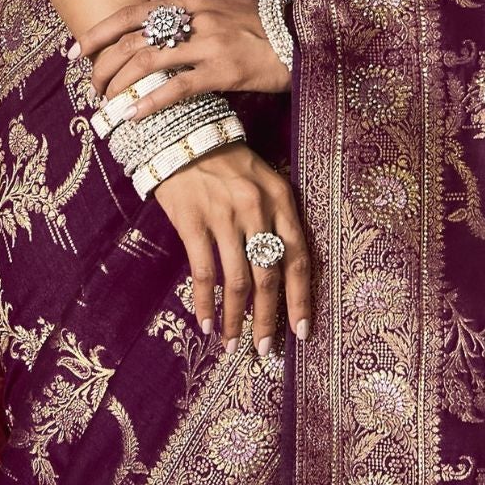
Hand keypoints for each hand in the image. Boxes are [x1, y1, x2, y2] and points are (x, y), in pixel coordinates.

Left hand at [77, 0, 291, 122]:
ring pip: (148, 63)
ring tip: (107, 104)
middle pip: (133, 40)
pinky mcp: (223, 72)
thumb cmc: (261, 20)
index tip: (75, 49)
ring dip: (120, 86)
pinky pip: (178, 88)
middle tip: (90, 86)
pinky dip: (151, 102)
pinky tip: (133, 115)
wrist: (302, 37)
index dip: (100, 31)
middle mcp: (194, 20)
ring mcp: (208, 45)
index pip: (132, 12)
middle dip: (103, 64)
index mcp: (191, 1)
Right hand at [152, 143, 312, 352]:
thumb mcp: (264, 183)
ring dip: (235, 319)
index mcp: (282, 200)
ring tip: (233, 344)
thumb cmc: (228, 164)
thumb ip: (275, 223)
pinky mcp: (193, 222)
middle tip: (266, 349)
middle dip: (268, 319)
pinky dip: (205, 303)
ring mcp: (224, 216)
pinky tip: (207, 324)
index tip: (302, 332)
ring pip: (236, 281)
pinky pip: (203, 272)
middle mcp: (257, 209)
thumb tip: (277, 279)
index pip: (299, 258)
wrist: (183, 135)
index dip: (300, 300)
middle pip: (268, 276)